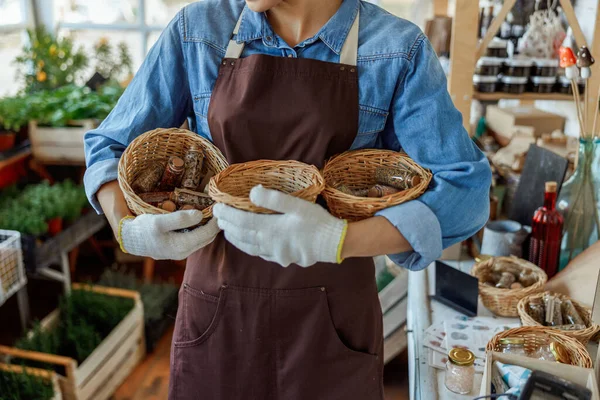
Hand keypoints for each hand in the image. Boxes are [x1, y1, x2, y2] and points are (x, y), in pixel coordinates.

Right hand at [118, 210, 218, 259]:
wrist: (131, 240)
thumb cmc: (144, 230)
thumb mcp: (159, 222)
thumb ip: (180, 219)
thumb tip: (200, 215)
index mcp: (181, 246)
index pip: (207, 234)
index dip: (216, 221)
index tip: (220, 208)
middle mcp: (184, 252)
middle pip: (207, 237)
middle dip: (214, 224)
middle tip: (218, 208)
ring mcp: (182, 251)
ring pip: (202, 238)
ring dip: (207, 226)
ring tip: (210, 212)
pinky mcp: (179, 247)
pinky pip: (195, 237)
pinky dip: (200, 228)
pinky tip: (198, 218)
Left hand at [213, 185, 346, 266]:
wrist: (333, 244)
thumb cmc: (317, 222)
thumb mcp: (298, 205)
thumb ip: (274, 199)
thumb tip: (252, 192)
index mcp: (270, 228)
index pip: (242, 220)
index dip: (228, 214)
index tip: (217, 207)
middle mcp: (268, 243)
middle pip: (242, 234)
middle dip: (228, 225)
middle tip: (218, 217)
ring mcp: (274, 254)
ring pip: (248, 247)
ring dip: (235, 238)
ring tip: (227, 231)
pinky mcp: (281, 258)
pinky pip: (259, 254)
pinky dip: (248, 247)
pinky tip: (248, 243)